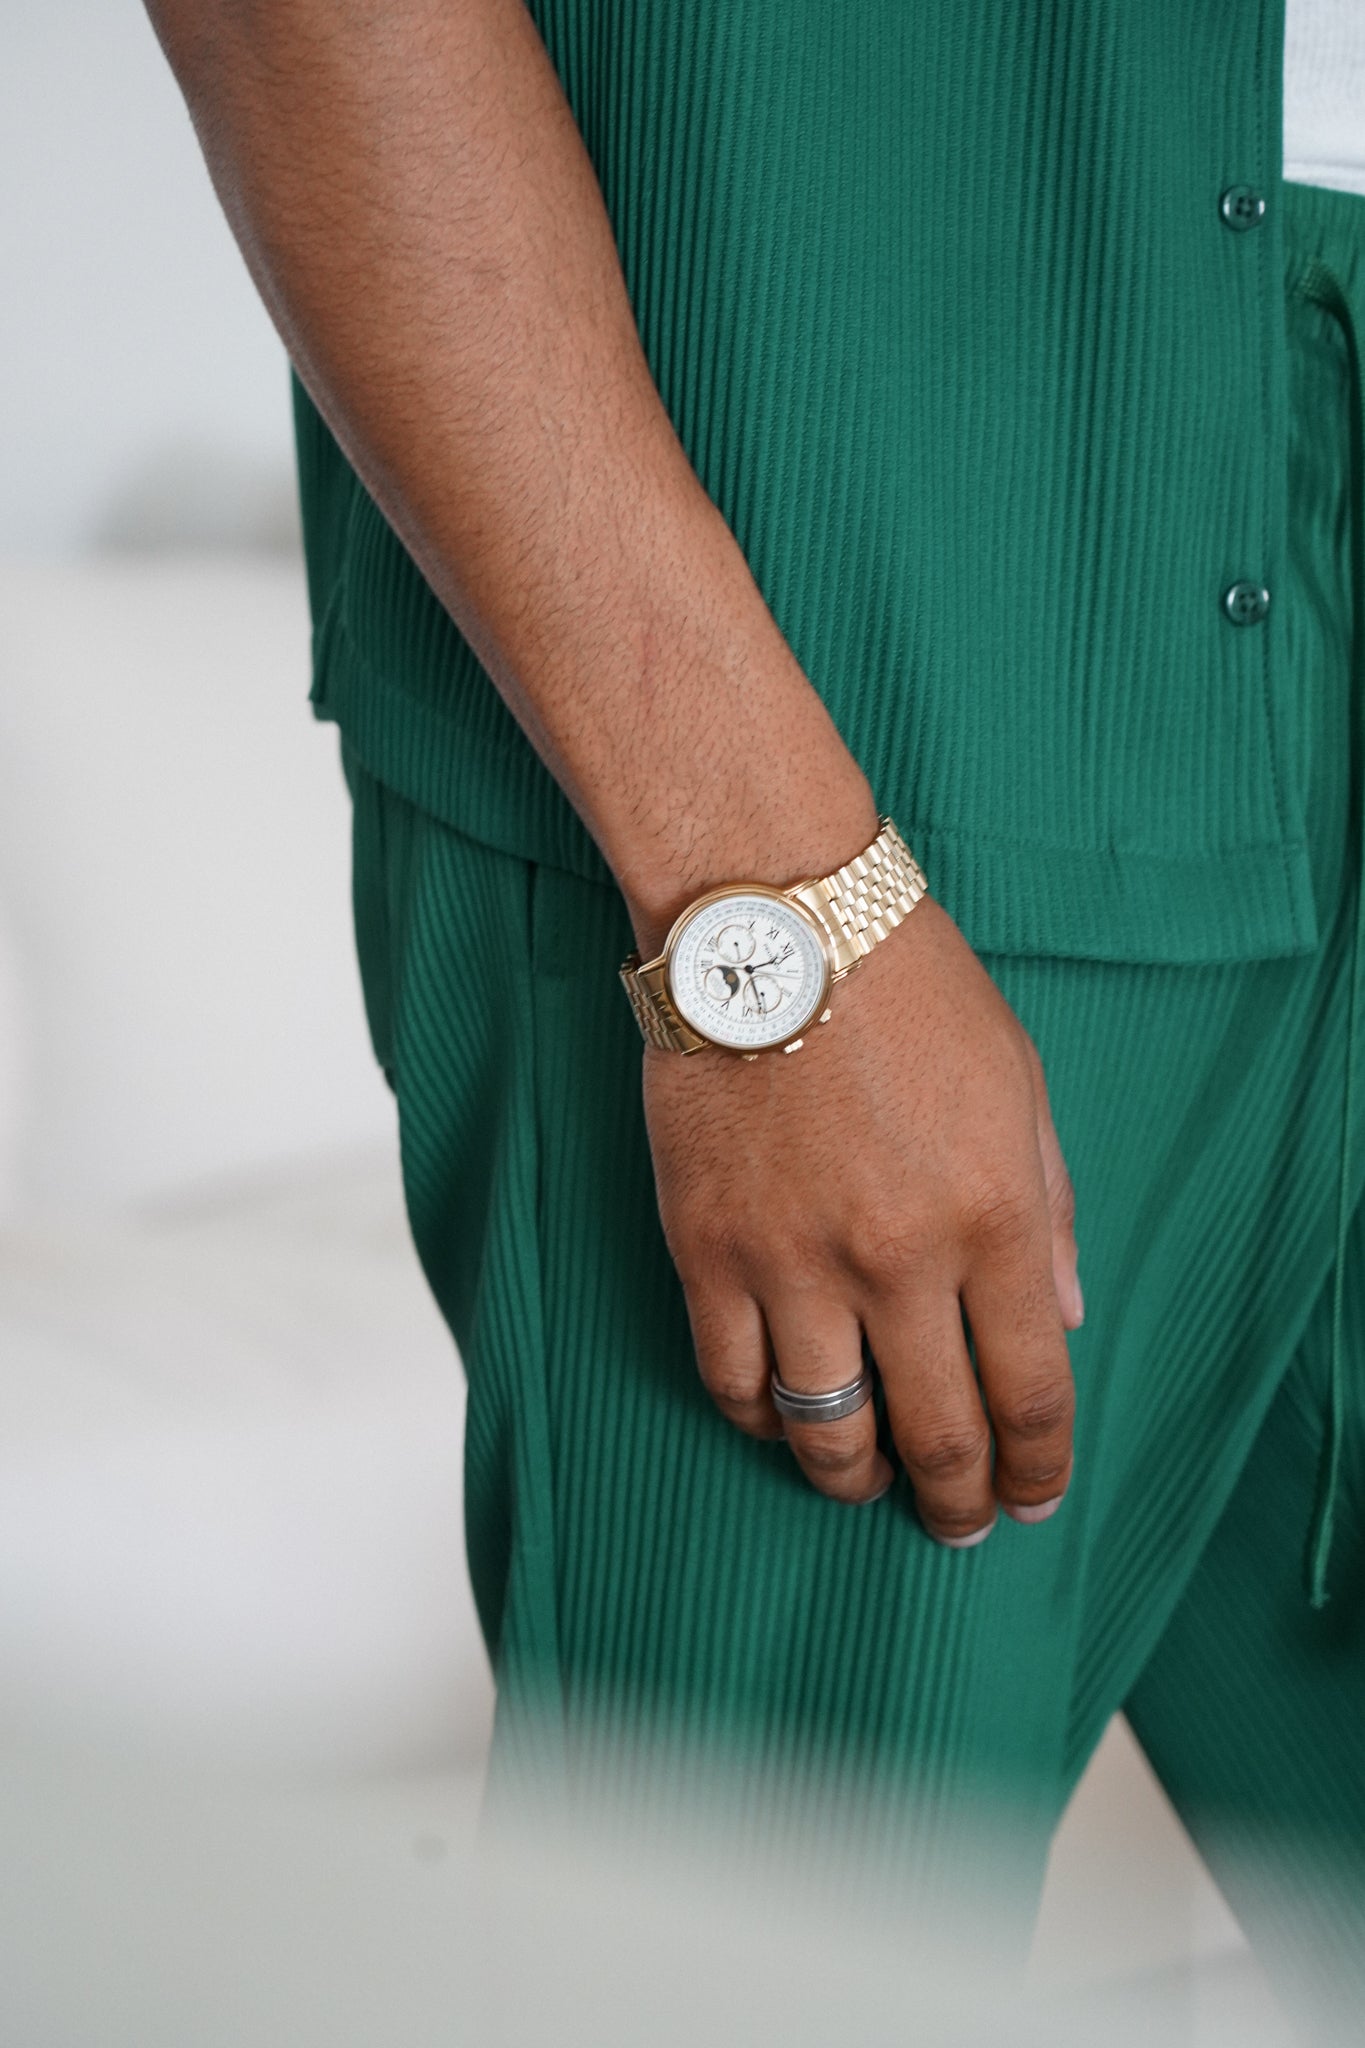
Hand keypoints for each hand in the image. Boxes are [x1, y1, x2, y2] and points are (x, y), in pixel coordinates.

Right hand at [640, 894, 1082, 1544]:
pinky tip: (782, 1423)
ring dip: (855, 1483)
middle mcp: (898, 1260)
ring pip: (825, 1432)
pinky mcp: (704, 1249)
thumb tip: (1061, 1320)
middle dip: (959, 1499)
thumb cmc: (909, 988)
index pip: (1030, 1392)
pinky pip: (728, 1380)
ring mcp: (792, 1262)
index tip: (1032, 1500)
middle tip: (958, 1524)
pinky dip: (759, 1423)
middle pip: (936, 1434)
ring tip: (867, 1489)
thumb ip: (1048, 1212)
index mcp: (994, 1218)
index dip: (1037, 1469)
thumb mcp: (1018, 1086)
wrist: (769, 919)